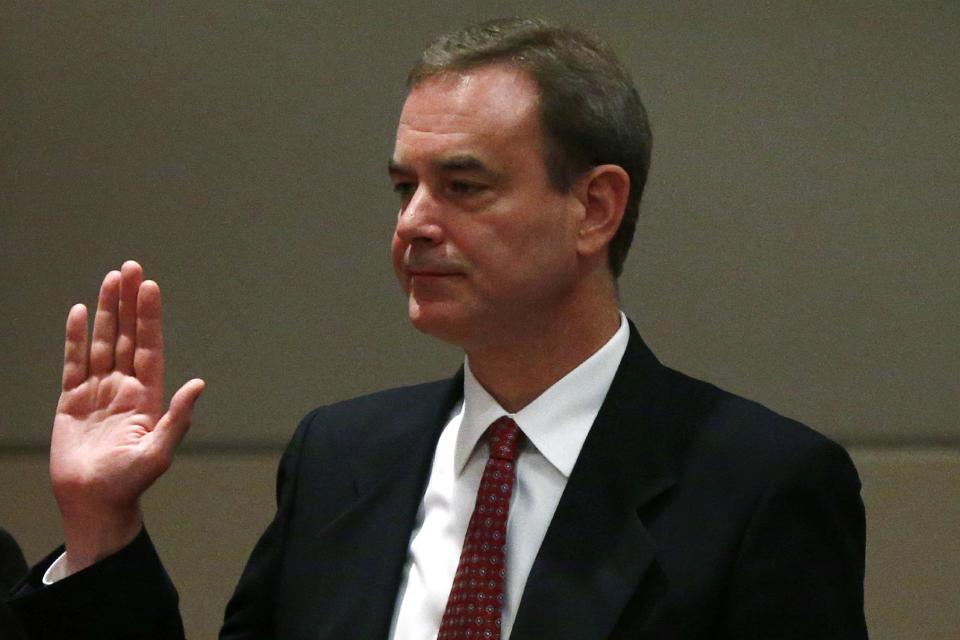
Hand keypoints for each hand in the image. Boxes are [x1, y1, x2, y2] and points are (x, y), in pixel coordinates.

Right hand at [50, 260, 204, 574]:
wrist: (93, 502)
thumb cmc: (130, 482)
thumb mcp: (159, 452)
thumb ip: (178, 417)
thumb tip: (199, 383)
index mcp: (148, 396)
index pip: (149, 346)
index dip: (149, 317)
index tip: (150, 287)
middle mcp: (125, 387)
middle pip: (126, 335)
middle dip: (129, 302)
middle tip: (131, 268)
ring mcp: (99, 391)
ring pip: (102, 342)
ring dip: (106, 311)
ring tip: (110, 279)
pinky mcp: (72, 400)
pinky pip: (73, 362)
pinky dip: (75, 337)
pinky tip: (80, 312)